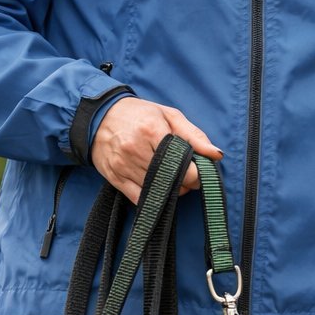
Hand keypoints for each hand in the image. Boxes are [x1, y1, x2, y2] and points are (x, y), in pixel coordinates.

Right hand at [90, 97, 222, 204]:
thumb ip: (194, 135)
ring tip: (171, 178)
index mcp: (151, 130)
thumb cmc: (138, 114)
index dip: (197, 174)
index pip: (184, 166)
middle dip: (185, 183)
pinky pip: (141, 200)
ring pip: (158, 193)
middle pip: (172, 181)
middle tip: (186, 175)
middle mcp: (136, 149)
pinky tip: (157, 187)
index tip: (199, 172)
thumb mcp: (168, 115)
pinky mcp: (116, 179)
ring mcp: (124, 166)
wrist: (98, 116)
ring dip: (171, 191)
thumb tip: (216, 155)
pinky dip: (153, 198)